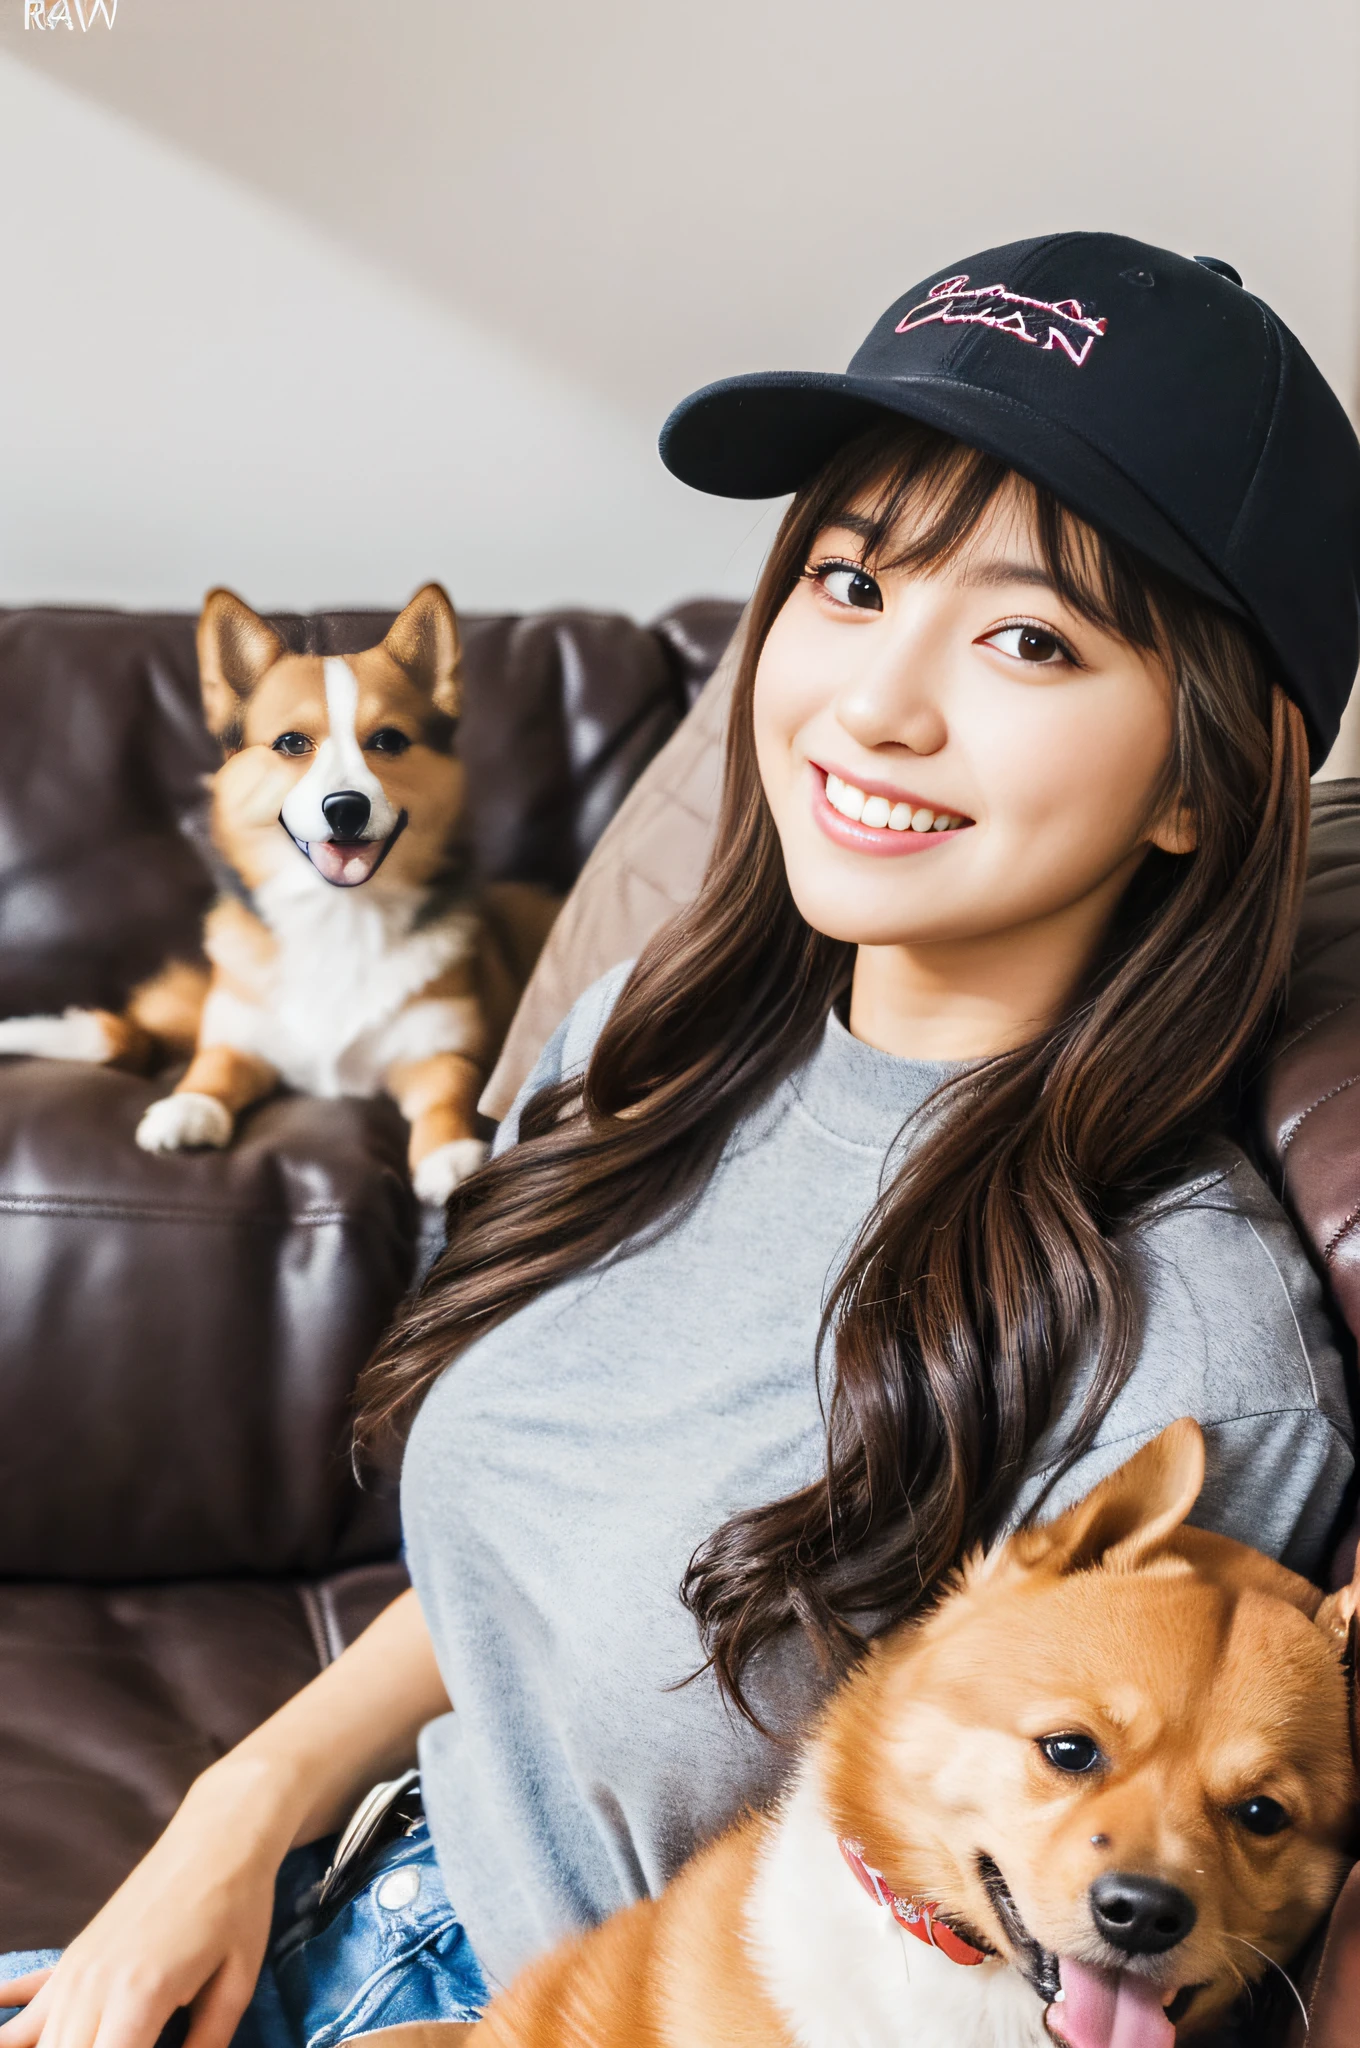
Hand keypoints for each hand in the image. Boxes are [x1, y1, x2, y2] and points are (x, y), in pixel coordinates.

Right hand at [0, 1759, 293, 2047]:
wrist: (218, 1837)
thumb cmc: (237, 1907)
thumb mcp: (236, 1984)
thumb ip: (205, 2044)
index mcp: (138, 1997)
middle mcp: (93, 1987)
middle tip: (131, 2044)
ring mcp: (75, 1971)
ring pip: (44, 2044)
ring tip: (101, 2039)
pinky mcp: (72, 1958)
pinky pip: (25, 2009)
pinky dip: (16, 2037)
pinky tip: (17, 2031)